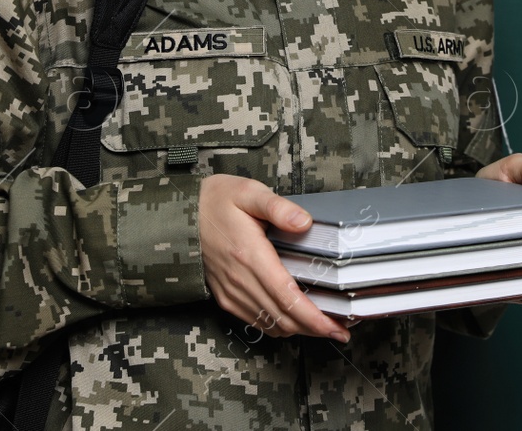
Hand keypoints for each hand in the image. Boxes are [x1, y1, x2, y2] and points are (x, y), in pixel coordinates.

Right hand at [198, 174, 351, 342]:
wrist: (179, 216)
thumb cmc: (215, 201)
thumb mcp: (248, 191)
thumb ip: (278, 207)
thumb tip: (304, 222)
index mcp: (249, 255)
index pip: (288, 298)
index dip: (315, 318)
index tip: (336, 327)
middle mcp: (240, 280)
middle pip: (284, 318)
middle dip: (315, 329)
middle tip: (341, 329)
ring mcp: (231, 293)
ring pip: (271, 324)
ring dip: (299, 329)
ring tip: (324, 325)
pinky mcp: (226, 297)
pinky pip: (257, 322)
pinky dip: (279, 326)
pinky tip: (295, 319)